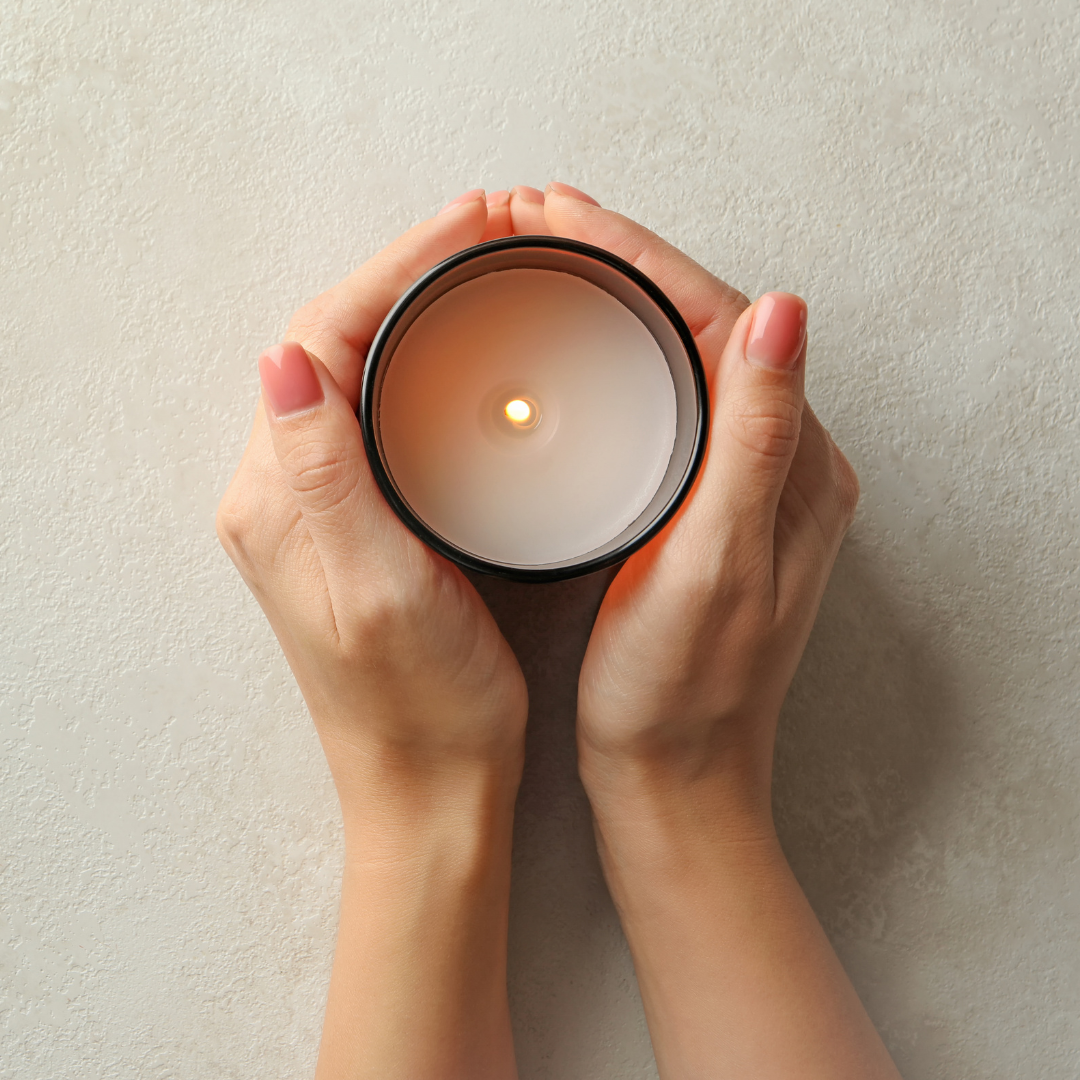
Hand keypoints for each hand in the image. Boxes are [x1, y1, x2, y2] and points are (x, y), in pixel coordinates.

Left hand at [216, 194, 528, 787]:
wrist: (432, 784)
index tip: (472, 228)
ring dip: (413, 310)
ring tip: (481, 271)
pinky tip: (464, 357)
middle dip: (407, 272)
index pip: (322, 341)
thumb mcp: (378, 591)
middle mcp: (284, 495)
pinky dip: (419, 367)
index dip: (396, 269)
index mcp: (280, 501)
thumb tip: (285, 358)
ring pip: (356, 371)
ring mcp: (318, 509)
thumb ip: (328, 475)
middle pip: (333, 341)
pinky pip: (376, 415)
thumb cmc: (422, 706)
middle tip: (487, 234)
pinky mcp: (355, 525)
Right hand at [556, 201, 858, 826]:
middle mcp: (776, 465)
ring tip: (547, 261)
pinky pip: (662, 404)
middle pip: (701, 326)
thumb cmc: (685, 691)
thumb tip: (783, 310)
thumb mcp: (719, 564)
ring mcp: (735, 485)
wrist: (672, 776)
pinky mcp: (698, 509)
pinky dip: (616, 362)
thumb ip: (753, 439)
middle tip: (538, 222)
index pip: (723, 321)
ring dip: (616, 303)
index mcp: (794, 467)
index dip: (642, 258)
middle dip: (621, 264)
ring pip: (677, 360)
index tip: (564, 217)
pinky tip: (574, 350)